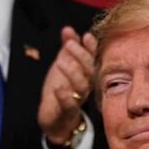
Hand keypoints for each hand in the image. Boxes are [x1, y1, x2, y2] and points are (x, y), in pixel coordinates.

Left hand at [38, 27, 96, 144]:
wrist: (56, 119)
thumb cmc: (62, 90)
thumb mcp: (63, 65)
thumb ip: (67, 47)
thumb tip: (68, 29)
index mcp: (85, 73)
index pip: (92, 58)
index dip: (91, 47)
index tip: (86, 36)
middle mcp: (85, 86)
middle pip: (90, 70)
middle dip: (81, 56)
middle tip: (69, 45)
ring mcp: (78, 99)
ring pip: (81, 86)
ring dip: (73, 73)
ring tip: (61, 62)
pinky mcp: (67, 111)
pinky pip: (69, 104)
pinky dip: (64, 96)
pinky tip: (58, 88)